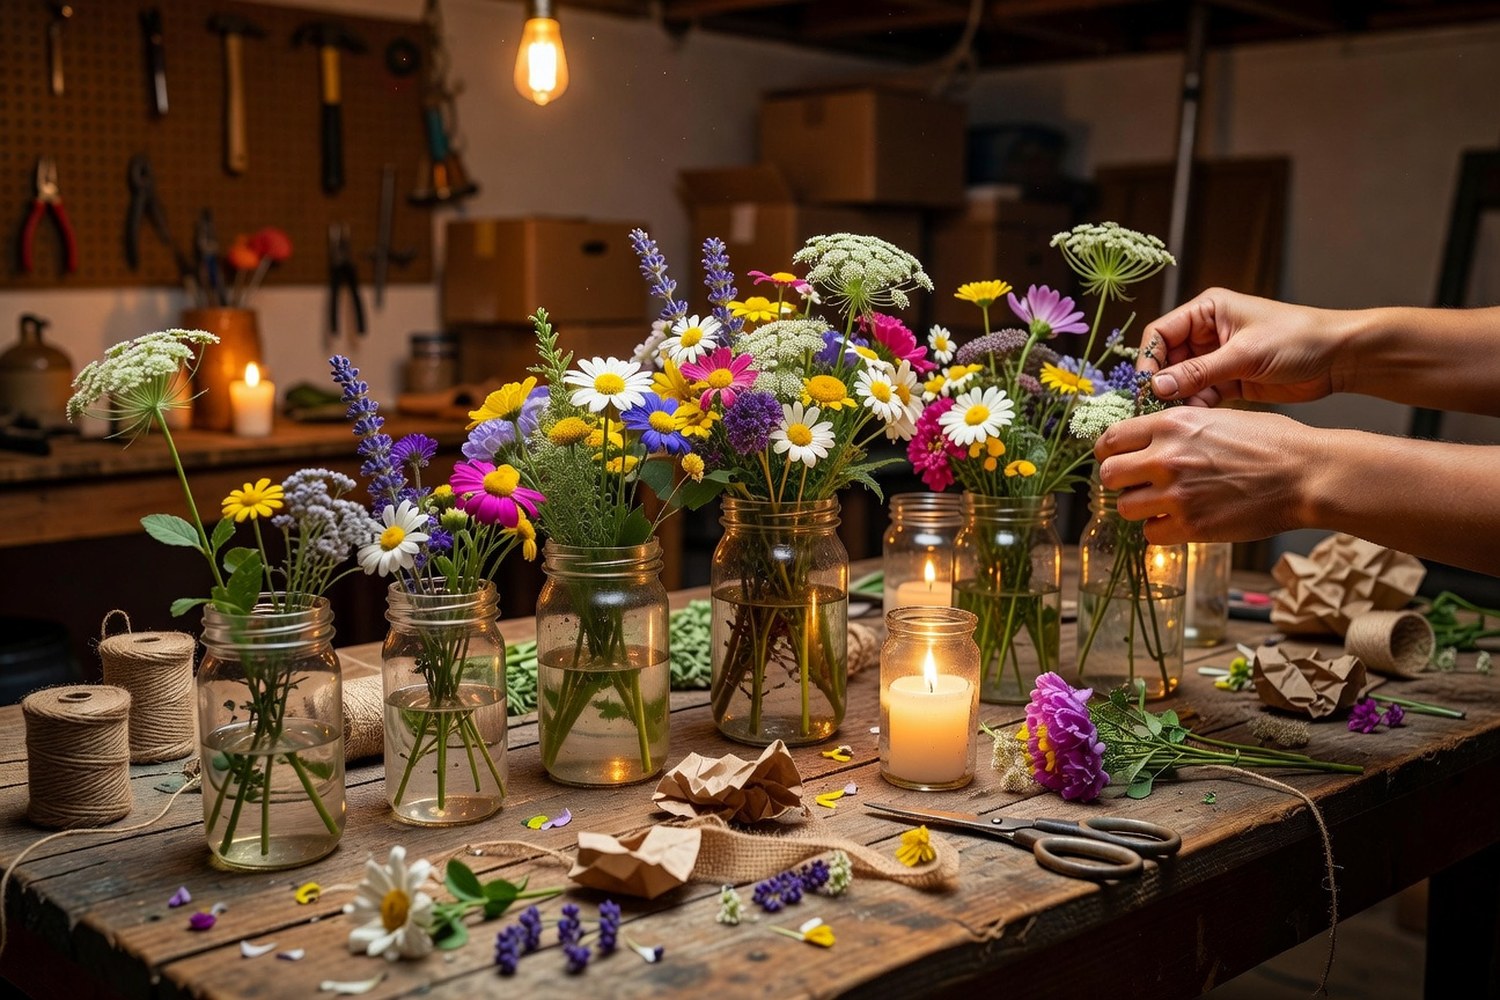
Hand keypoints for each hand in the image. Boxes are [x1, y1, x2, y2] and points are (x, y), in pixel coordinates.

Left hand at [1094, 407, 1313, 543]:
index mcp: (1171, 424)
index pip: (1111, 439)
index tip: (1116, 459)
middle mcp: (1166, 457)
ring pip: (1124, 507)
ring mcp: (1177, 494)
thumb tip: (1148, 439)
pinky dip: (1159, 530)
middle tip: (1135, 484)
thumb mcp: (1217, 417)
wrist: (1306, 474)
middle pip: (1108, 475)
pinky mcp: (1191, 526)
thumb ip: (1177, 428)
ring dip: (1138, 507)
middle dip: (1118, 481)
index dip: (1109, 452)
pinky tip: (1177, 521)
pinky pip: (1150, 534)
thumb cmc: (1271, 442)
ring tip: (1160, 503)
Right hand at [1138, 288, 1344, 406]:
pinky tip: (1196, 420)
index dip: (1149, 359)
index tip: (1145, 386)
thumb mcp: (1244, 354)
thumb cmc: (1298, 339)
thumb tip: (1157, 386)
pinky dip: (1196, 407)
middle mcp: (1207, 332)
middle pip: (1167, 359)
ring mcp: (1218, 357)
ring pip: (1182, 380)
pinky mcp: (1230, 380)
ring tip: (1177, 417)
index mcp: (1208, 311)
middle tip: (1156, 408)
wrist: (1340, 358)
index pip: (1161, 333)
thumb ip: (1198, 371)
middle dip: (1162, 383)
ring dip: (1178, 398)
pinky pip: (1201, 394)